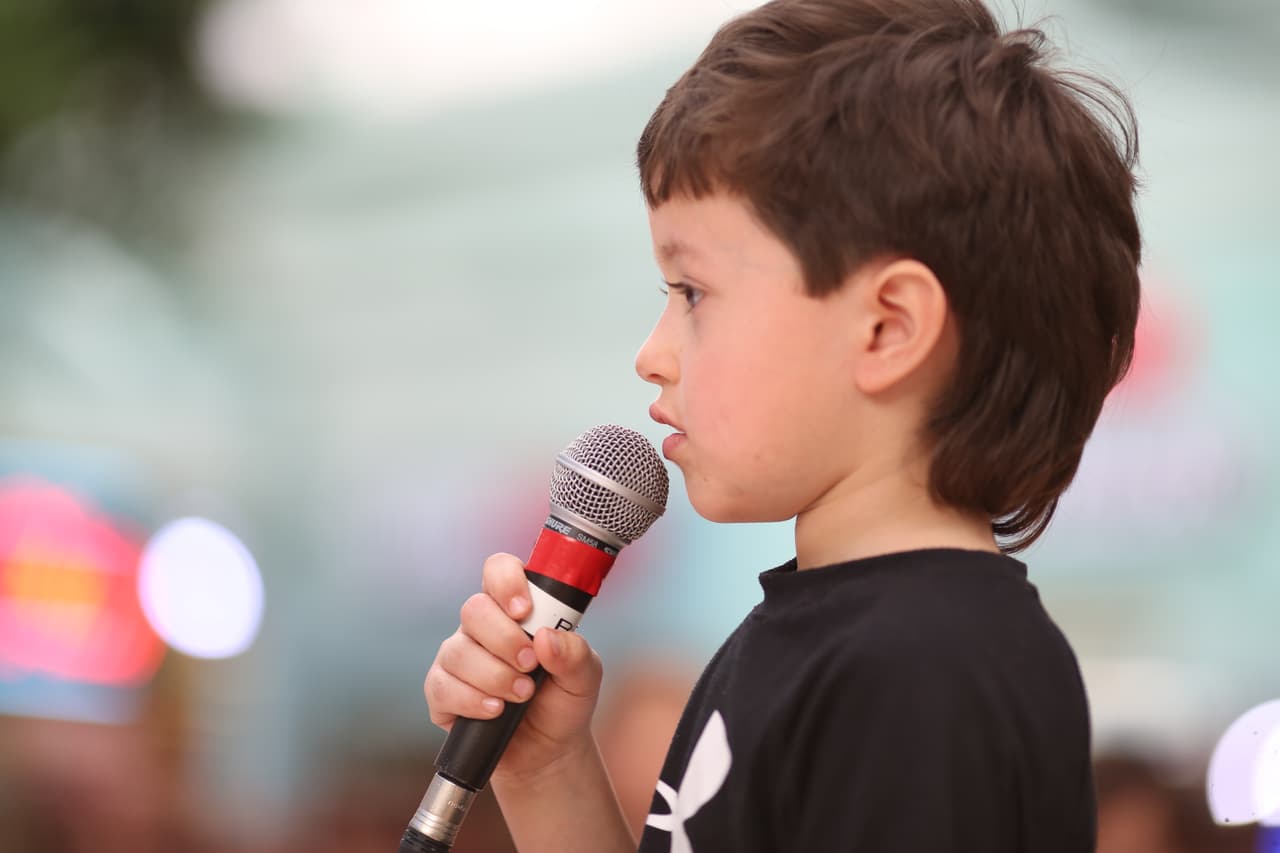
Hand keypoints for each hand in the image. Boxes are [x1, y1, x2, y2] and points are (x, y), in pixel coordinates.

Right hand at [425, 552, 604, 781]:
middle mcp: (482, 627)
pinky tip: (495, 711)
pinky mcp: (442, 692)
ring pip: (458, 652)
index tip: (525, 610)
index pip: (498, 570)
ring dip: (495, 677)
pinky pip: (443, 687)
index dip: (506, 581)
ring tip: (523, 695)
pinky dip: (473, 701)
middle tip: (531, 666)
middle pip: (474, 609)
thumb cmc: (564, 702)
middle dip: (505, 640)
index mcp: (515, 609)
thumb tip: (545, 638)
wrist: (549, 752)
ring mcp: (458, 658)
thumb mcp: (585, 677)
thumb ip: (575, 653)